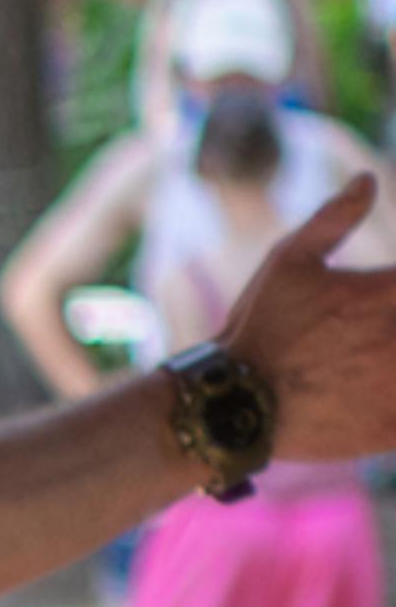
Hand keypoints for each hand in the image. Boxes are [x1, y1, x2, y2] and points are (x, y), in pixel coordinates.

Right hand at [221, 174, 395, 460]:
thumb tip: (366, 179)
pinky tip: (377, 393)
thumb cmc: (256, 328)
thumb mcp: (287, 261)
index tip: (384, 298)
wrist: (228, 406)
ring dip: (395, 361)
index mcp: (390, 291)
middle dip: (395, 328)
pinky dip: (393, 402)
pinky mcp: (391, 427)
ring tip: (376, 360)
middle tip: (371, 333)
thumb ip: (333, 218)